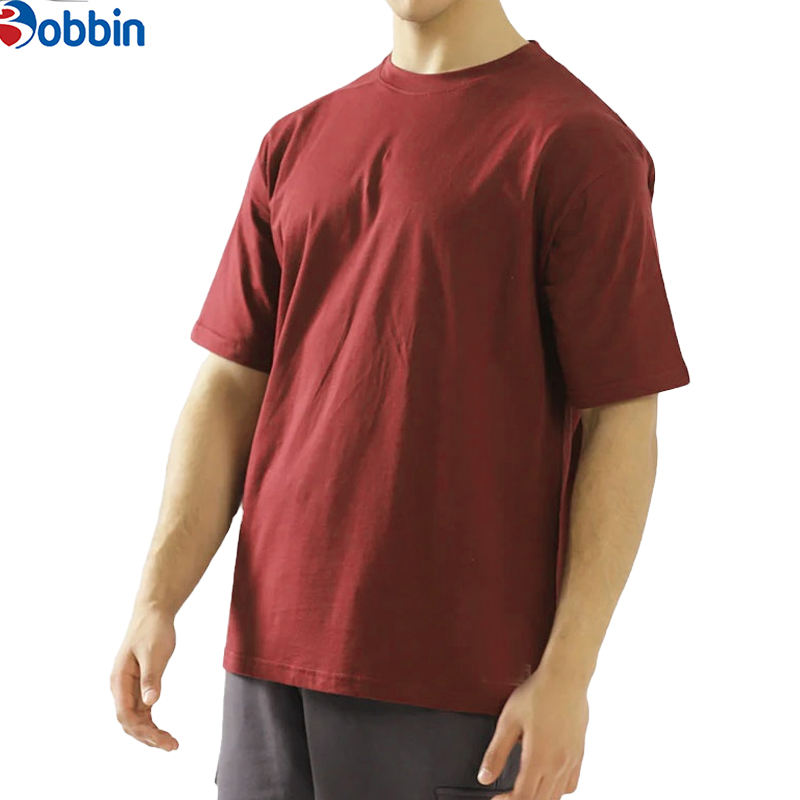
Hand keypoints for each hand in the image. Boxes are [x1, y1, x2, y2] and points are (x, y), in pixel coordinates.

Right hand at [110, 606, 178, 750]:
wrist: (153, 612)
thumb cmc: (153, 630)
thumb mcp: (154, 653)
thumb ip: (151, 678)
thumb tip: (150, 703)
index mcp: (119, 680)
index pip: (126, 715)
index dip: (143, 731)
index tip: (162, 740)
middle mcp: (120, 686)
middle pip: (129, 722)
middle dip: (148, 737)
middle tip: (172, 745)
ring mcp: (128, 686)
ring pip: (135, 718)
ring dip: (150, 732)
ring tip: (170, 743)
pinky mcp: (138, 684)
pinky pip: (141, 709)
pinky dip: (150, 722)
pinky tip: (162, 730)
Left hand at [477, 667, 588, 798]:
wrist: (565, 678)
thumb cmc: (538, 694)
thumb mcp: (508, 721)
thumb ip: (496, 752)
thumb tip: (485, 776)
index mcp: (538, 759)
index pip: (523, 798)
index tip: (497, 798)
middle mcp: (558, 764)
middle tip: (507, 795)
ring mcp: (571, 760)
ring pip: (557, 796)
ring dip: (539, 798)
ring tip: (525, 790)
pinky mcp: (579, 753)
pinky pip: (571, 783)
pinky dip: (558, 790)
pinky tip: (549, 780)